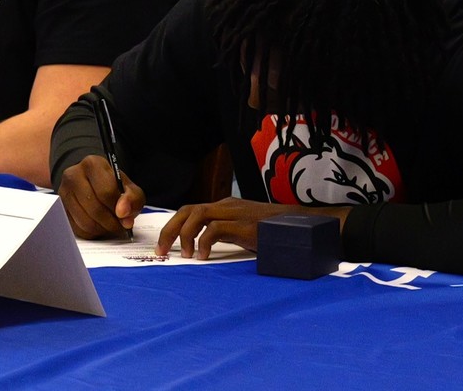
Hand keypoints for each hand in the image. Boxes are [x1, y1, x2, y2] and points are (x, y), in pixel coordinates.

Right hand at [58, 155, 145, 239]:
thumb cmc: (113, 185)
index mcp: (93, 164)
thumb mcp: (129, 188)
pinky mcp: (60, 208)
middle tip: (120, 226)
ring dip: (102, 229)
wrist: (93, 183)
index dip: (119, 208)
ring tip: (111, 226)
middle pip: (94, 208)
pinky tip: (99, 226)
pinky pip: (77, 228)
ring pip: (85, 221)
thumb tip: (122, 213)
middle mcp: (73, 175)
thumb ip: (132, 198)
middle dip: (111, 222)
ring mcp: (63, 192)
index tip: (126, 216)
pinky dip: (91, 232)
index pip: (106, 191)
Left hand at [155, 198, 350, 259]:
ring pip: (196, 215)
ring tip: (182, 256)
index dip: (174, 226)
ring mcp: (235, 212)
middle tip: (161, 251)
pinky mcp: (243, 224)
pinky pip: (214, 229)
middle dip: (169, 229)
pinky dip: (203, 243)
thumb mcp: (245, 232)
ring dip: (183, 235)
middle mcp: (227, 205)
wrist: (301, 227)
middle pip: (187, 209)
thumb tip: (205, 249)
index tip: (165, 246)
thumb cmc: (274, 233)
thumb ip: (227, 235)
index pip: (192, 210)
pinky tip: (203, 257)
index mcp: (226, 206)